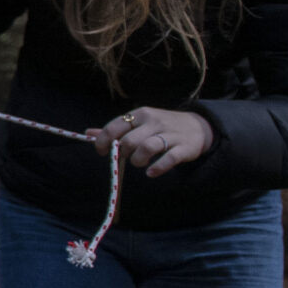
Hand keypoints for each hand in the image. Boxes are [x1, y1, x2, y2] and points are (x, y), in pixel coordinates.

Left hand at [89, 107, 213, 176]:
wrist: (199, 127)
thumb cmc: (161, 127)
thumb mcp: (139, 123)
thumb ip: (115, 130)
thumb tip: (88, 133)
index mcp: (140, 114)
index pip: (115, 127)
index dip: (103, 141)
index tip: (102, 151)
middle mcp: (154, 122)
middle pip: (129, 140)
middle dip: (123, 153)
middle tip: (126, 157)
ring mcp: (170, 134)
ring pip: (147, 147)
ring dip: (138, 160)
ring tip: (139, 163)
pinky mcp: (184, 148)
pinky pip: (169, 159)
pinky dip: (157, 168)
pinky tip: (151, 172)